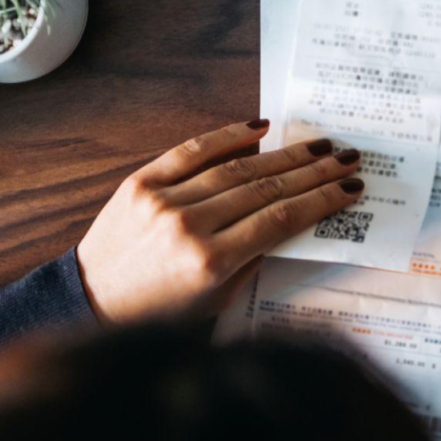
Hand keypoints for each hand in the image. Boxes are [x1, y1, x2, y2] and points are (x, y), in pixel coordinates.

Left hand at [76, 120, 363, 325]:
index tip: (350, 190)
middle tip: (346, 158)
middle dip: (314, 172)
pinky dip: (228, 136)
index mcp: (210, 263)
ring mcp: (163, 201)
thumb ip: (253, 259)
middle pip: (266, 189)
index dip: (321, 202)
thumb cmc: (158, 312)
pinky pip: (191, 151)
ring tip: (319, 145)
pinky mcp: (140, 182)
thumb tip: (292, 219)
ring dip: (284, 155)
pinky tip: (260, 127)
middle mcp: (188, 227)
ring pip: (237, 168)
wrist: (91, 301)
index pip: (280, 220)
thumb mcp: (217, 299)